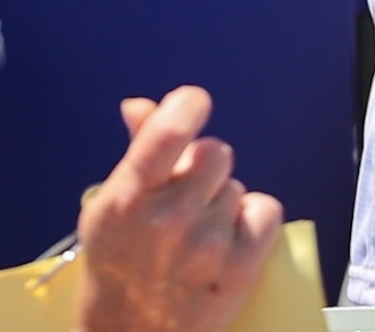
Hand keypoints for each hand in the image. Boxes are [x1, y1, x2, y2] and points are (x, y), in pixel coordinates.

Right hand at [73, 87, 282, 331]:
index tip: (192, 106)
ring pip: (237, 186)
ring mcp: (207, 245)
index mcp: (130, 197)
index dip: (188, 106)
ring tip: (196, 230)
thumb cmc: (116, 267)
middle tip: (185, 196)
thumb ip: (137, 152)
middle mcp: (169, 219)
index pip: (170, 130)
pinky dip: (252, 220)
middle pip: (215, 152)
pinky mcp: (239, 268)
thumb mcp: (108, 207)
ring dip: (222, 200)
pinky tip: (227, 239)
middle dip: (203, 167)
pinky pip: (266, 210)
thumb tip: (142, 105)